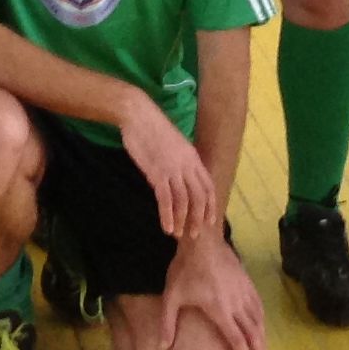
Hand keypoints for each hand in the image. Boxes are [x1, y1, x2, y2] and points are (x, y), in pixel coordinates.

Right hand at [118, 96, 216, 239]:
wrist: (138, 115)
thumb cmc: (153, 128)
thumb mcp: (174, 145)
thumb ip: (181, 161)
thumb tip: (182, 178)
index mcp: (193, 157)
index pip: (208, 186)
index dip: (210, 206)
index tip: (208, 221)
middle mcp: (187, 165)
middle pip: (199, 197)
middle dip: (197, 218)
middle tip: (193, 235)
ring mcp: (173, 169)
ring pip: (183, 201)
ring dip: (182, 220)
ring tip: (177, 234)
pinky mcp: (157, 172)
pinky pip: (166, 199)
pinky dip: (167, 215)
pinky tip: (165, 227)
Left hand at [160, 229, 265, 349]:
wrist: (202, 240)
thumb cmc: (184, 269)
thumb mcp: (171, 297)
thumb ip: (167, 323)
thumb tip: (164, 347)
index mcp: (219, 310)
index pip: (236, 340)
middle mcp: (236, 305)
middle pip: (252, 335)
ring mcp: (244, 293)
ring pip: (258, 322)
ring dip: (262, 340)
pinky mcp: (248, 283)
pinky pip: (259, 307)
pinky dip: (262, 321)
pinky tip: (262, 327)